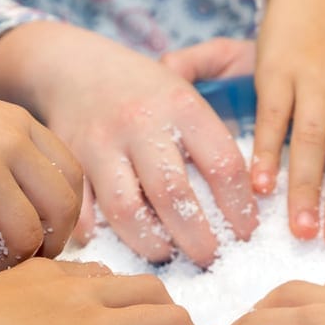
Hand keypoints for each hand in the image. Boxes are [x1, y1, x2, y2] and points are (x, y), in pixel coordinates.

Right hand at [0, 22, 258, 267]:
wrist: (75, 65)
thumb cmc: (143, 90)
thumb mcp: (186, 94)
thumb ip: (214, 137)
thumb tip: (254, 193)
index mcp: (182, 106)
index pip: (223, 165)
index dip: (239, 208)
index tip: (246, 234)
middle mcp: (141, 123)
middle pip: (174, 195)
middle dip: (197, 239)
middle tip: (210, 259)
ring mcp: (101, 142)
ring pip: (126, 208)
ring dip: (149, 243)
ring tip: (166, 255)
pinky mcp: (70, 159)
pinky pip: (81, 206)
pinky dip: (93, 231)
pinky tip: (111, 243)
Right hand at [0, 78, 82, 268]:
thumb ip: (12, 156)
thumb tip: (45, 211)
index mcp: (20, 124)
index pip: (72, 177)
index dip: (65, 216)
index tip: (45, 235)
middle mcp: (9, 142)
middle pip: (61, 211)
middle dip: (47, 246)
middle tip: (20, 259)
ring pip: (25, 237)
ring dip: (4, 260)